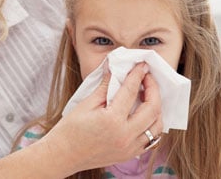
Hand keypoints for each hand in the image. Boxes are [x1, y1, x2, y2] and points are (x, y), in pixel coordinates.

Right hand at [43, 62, 162, 172]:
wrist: (63, 155)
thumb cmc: (70, 130)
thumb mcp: (86, 104)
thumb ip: (105, 86)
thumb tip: (114, 68)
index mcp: (112, 121)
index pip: (131, 92)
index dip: (137, 75)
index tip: (142, 66)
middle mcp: (125, 136)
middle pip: (152, 108)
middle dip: (153, 89)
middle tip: (147, 78)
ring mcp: (129, 148)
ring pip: (157, 126)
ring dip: (157, 108)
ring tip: (149, 96)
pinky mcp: (130, 154)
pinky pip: (151, 139)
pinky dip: (153, 125)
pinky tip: (146, 114)